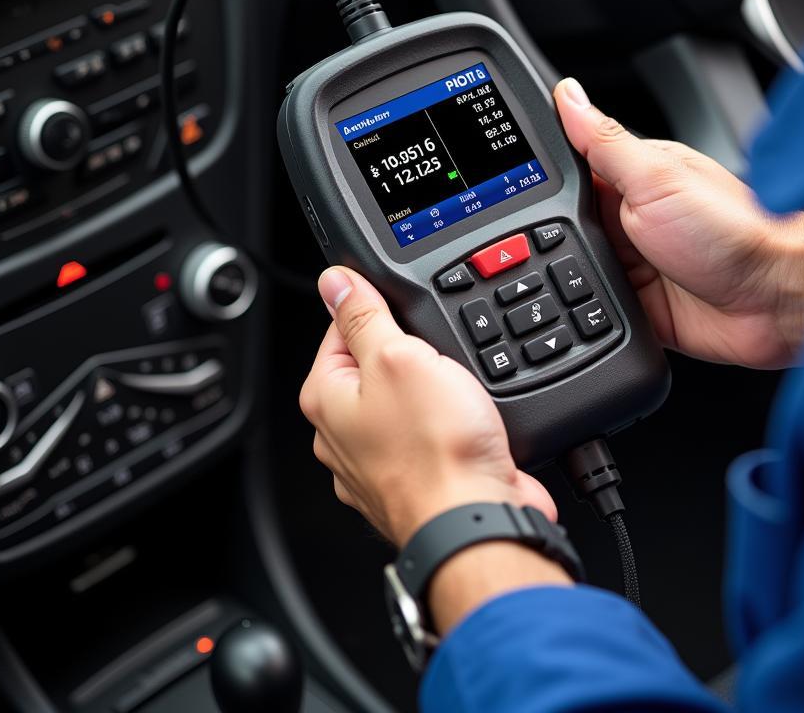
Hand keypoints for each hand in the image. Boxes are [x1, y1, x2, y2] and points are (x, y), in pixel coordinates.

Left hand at [300, 268, 556, 547]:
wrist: (477, 520)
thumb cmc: (436, 451)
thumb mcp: (399, 355)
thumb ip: (364, 315)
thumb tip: (335, 282)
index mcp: (325, 397)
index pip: (340, 328)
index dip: (379, 312)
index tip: (406, 315)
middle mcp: (341, 435)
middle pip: (374, 367)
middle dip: (410, 356)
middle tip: (438, 360)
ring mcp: (375, 465)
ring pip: (405, 403)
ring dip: (432, 394)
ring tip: (455, 398)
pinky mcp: (413, 483)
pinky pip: (428, 438)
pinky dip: (446, 429)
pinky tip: (464, 428)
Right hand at [554, 78, 803, 368]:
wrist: (777, 300)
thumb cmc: (736, 229)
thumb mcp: (656, 177)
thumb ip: (604, 142)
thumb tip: (567, 95)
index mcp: (630, 175)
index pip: (566, 166)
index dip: (535, 172)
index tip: (504, 180)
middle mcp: (628, 217)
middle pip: (557, 222)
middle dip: (543, 233)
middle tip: (546, 238)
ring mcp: (630, 262)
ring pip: (567, 267)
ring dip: (563, 274)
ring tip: (574, 273)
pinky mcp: (633, 303)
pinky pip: (588, 305)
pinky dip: (580, 307)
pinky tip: (581, 305)